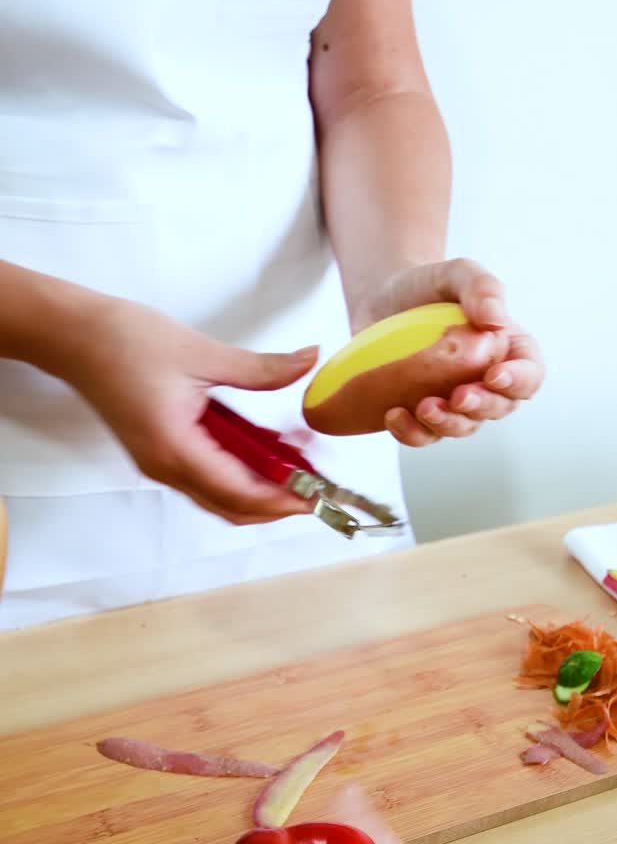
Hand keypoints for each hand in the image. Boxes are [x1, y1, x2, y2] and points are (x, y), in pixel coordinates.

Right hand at [62, 298, 317, 523]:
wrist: (72, 335)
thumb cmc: (123, 340)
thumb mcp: (202, 352)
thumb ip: (260, 369)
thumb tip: (308, 361)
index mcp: (175, 448)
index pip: (239, 493)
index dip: (282, 499)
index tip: (318, 494)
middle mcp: (166, 467)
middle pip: (231, 508)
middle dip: (276, 502)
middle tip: (316, 484)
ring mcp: (160, 465)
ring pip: (219, 498)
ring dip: (259, 489)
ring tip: (297, 465)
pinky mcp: (159, 454)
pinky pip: (206, 478)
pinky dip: (238, 473)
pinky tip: (263, 449)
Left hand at [357, 260, 543, 446]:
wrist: (382, 299)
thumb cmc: (428, 286)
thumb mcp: (457, 273)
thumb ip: (482, 287)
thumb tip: (494, 319)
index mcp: (508, 350)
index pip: (530, 375)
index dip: (518, 382)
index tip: (494, 376)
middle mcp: (487, 382)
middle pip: (498, 407)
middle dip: (481, 407)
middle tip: (458, 396)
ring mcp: (455, 402)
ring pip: (463, 426)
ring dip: (448, 424)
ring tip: (424, 408)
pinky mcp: (422, 413)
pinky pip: (424, 434)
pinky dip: (412, 433)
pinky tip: (394, 416)